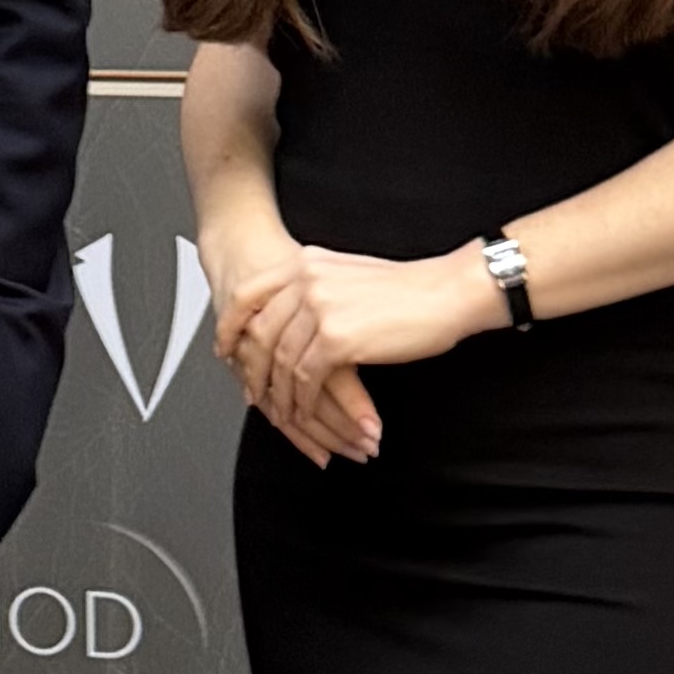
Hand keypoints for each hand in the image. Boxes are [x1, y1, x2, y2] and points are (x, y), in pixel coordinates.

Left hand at [219, 244, 499, 461]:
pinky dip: (302, 400)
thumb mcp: (351, 274)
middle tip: (252, 391)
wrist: (448, 291)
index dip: (231, 325)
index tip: (224, 346)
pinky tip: (305, 411)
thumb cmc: (412, 288)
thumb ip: (318, 287)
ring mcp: (319, 308)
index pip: (252, 293)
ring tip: (283, 410)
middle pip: (260, 331)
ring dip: (280, 391)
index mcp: (307, 262)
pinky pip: (304, 377)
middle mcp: (307, 280)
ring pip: (281, 359)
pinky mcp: (335, 338)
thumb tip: (296, 312)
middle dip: (253, 368)